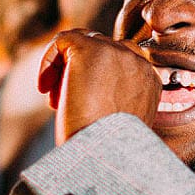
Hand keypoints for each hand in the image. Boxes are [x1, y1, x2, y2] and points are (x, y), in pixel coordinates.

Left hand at [35, 29, 161, 143]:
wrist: (101, 154)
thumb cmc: (107, 149)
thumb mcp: (121, 121)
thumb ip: (117, 97)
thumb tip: (91, 89)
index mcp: (149, 79)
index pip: (121, 61)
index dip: (98, 78)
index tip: (87, 105)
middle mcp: (136, 60)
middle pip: (101, 49)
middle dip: (79, 74)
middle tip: (67, 103)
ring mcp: (114, 51)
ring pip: (81, 43)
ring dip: (64, 70)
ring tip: (56, 99)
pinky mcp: (88, 49)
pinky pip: (62, 40)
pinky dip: (48, 60)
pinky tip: (45, 87)